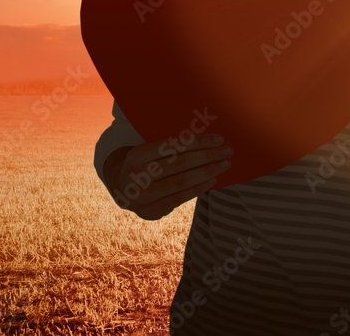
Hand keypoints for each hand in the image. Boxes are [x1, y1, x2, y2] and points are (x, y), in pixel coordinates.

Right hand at [104, 134, 232, 219]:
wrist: (122, 188)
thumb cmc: (145, 162)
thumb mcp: (150, 150)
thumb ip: (172, 146)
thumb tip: (209, 140)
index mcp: (136, 155)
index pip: (172, 145)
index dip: (198, 142)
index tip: (218, 139)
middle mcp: (137, 176)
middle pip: (179, 163)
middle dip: (207, 156)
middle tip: (227, 151)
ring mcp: (143, 196)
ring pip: (182, 181)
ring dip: (207, 172)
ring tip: (224, 164)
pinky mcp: (150, 211)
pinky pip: (180, 198)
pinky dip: (199, 188)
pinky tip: (212, 179)